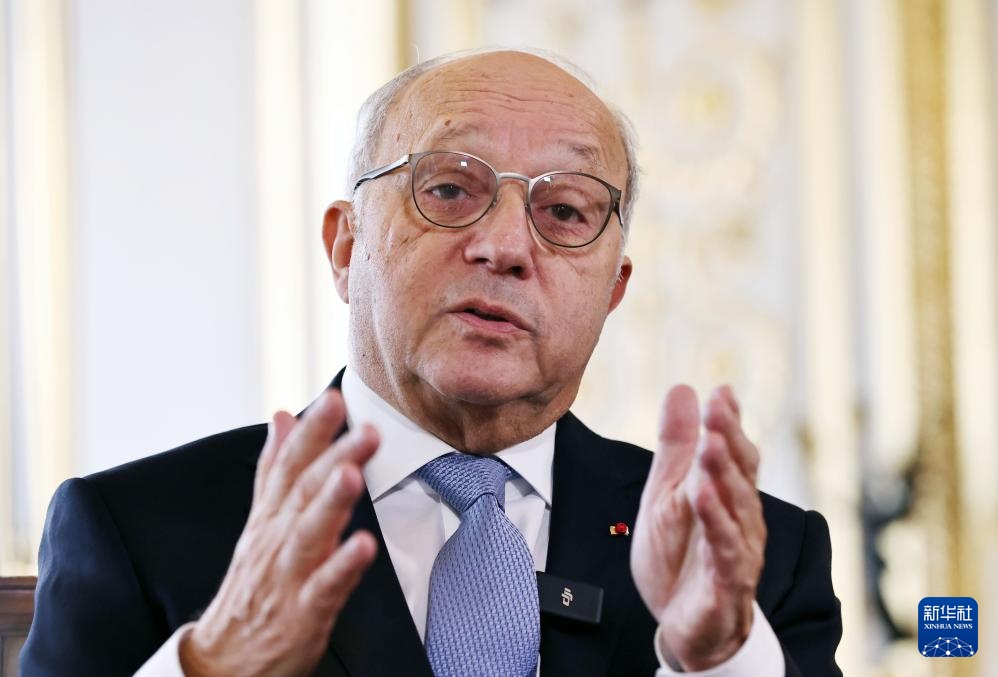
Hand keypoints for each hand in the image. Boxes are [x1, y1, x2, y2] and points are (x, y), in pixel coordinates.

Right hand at [179, 390, 378, 675]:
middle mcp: (278, 538)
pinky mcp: (303, 612)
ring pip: (309, 532)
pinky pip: (325, 586)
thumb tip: (281, 416)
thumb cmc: (254, 584)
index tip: (332, 398)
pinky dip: (343, 565)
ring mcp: (290, 574)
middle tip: (365, 429)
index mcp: (272, 514)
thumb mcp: (261, 519)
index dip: (311, 430)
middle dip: (334, 456)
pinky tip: (364, 545)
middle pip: (304, 490)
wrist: (225, 658)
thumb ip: (274, 467)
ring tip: (352, 473)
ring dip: (331, 501)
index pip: (289, 463)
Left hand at [631, 385, 765, 670]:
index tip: (720, 391)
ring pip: (735, 508)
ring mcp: (737, 550)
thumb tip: (683, 389)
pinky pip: (724, 551)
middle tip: (716, 407)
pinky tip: (704, 498)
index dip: (728, 422)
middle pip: (738, 473)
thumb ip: (676, 444)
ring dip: (724, 474)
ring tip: (711, 444)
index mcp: (729, 494)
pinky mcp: (726, 583)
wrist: (686, 624)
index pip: (734, 451)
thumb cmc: (682, 554)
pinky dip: (717, 524)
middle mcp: (741, 518)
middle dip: (728, 438)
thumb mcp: (667, 492)